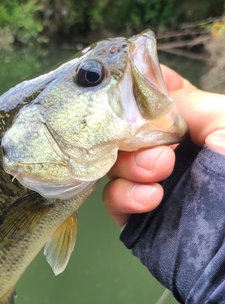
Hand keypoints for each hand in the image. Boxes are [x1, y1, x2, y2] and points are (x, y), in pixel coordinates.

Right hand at [103, 65, 224, 225]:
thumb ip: (187, 101)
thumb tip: (154, 91)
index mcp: (190, 128)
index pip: (153, 102)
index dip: (138, 93)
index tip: (130, 89)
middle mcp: (166, 152)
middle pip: (125, 130)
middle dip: (134, 134)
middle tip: (162, 149)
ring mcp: (147, 183)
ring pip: (115, 162)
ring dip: (132, 165)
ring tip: (161, 173)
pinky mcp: (133, 213)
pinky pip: (111, 197)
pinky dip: (124, 195)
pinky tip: (151, 199)